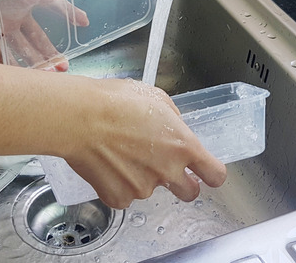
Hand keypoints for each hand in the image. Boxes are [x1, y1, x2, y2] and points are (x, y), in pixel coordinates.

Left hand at [0, 0, 88, 70]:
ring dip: (36, 61)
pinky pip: (1, 50)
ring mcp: (2, 23)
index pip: (54, 3)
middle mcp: (17, 11)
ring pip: (24, 47)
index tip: (84, 22)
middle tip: (65, 65)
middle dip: (53, 51)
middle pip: (40, 35)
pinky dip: (10, 63)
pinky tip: (20, 76)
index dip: (70, 12)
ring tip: (49, 75)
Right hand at [63, 78, 227, 208]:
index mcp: (183, 146)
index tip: (206, 172)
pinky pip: (124, 196)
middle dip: (183, 184)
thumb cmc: (114, 102)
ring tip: (121, 153)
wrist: (80, 117)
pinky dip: (118, 184)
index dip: (212, 174)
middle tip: (164, 167)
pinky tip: (108, 164)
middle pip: (190, 193)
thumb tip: (173, 129)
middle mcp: (168, 171)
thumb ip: (172, 120)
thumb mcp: (156, 98)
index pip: (215, 175)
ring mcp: (143, 188)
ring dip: (142, 177)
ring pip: (150, 189)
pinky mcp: (118, 198)